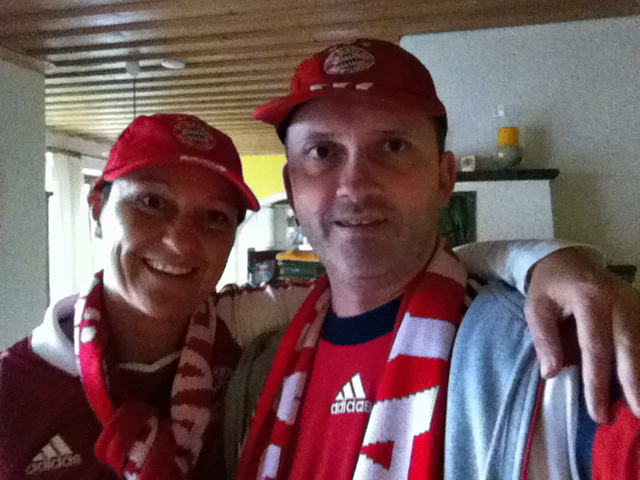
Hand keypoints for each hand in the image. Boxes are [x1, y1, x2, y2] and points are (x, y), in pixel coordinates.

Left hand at [525, 247, 639, 423]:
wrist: (568, 259)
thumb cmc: (550, 286)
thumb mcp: (536, 307)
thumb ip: (544, 339)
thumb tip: (551, 373)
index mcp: (589, 298)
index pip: (595, 347)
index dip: (597, 382)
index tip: (597, 412)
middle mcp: (619, 299)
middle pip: (630, 347)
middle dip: (634, 384)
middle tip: (636, 414)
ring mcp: (636, 301)